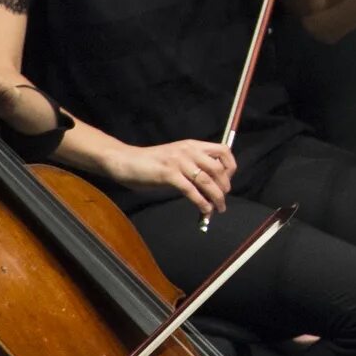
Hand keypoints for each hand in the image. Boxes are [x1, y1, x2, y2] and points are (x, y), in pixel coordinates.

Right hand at [115, 137, 236, 216]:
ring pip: (207, 180)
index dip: (230, 166)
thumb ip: (192, 165)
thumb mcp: (176, 158)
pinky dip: (201, 202)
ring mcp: (179, 162)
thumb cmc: (150, 162)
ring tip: (219, 208)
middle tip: (223, 199)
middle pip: (218, 168)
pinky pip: (191, 190)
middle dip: (224, 186)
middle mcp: (189, 151)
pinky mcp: (168, 174)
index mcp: (193, 145)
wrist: (125, 161)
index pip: (223, 150)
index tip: (228, 181)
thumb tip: (209, 184)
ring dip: (216, 196)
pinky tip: (204, 210)